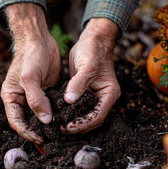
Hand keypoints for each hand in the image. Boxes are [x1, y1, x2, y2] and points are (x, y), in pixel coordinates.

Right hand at [1, 3, 59, 144]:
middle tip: (52, 140)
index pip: (16, 122)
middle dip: (38, 131)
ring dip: (48, 125)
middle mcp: (21, 98)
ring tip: (59, 133)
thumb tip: (45, 121)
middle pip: (28, 121)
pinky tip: (65, 120)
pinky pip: (51, 107)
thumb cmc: (29, 56)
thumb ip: (36, 100)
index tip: (41, 139)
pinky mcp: (47, 91)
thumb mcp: (30, 78)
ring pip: (40, 115)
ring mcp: (35, 95)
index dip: (27, 132)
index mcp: (11, 97)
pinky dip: (56, 114)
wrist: (39, 38)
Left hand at [62, 18, 120, 133]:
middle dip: (77, 126)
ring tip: (57, 126)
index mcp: (109, 94)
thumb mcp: (86, 66)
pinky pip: (78, 107)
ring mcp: (95, 96)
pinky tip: (58, 115)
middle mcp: (104, 98)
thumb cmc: (93, 50)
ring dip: (72, 121)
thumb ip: (78, 84)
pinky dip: (69, 112)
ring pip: (84, 116)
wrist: (92, 39)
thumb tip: (69, 101)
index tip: (68, 126)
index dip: (83, 124)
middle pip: (91, 120)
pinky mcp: (86, 93)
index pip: (97, 116)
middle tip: (59, 129)